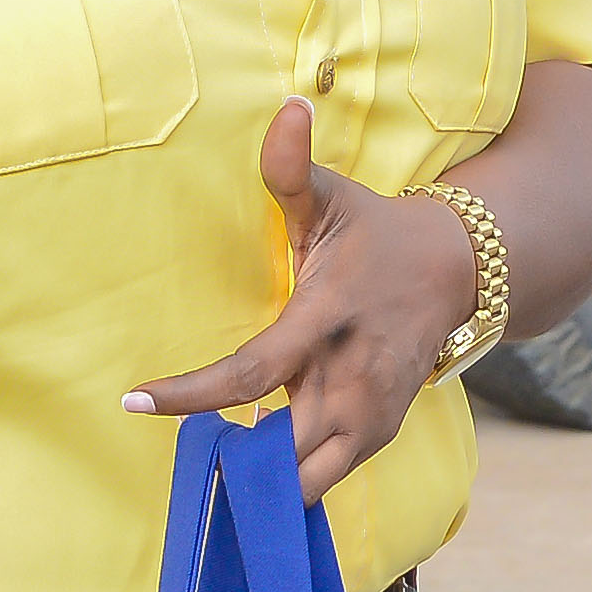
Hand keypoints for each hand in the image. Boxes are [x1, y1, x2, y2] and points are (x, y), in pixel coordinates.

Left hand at [126, 98, 481, 504]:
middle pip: (280, 448)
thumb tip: (287, 105)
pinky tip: (256, 478)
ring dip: (262, 485)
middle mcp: (352, 376)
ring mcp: (372, 412)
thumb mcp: (334, 198)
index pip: (248, 372)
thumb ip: (293, 167)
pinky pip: (327, 477)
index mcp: (326, 317)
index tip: (134, 400)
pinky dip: (292, 484)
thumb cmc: (375, 234)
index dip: (189, 395)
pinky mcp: (382, 433)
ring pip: (307, 478)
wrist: (456, 270)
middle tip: (183, 460)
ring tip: (217, 474)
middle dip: (232, 467)